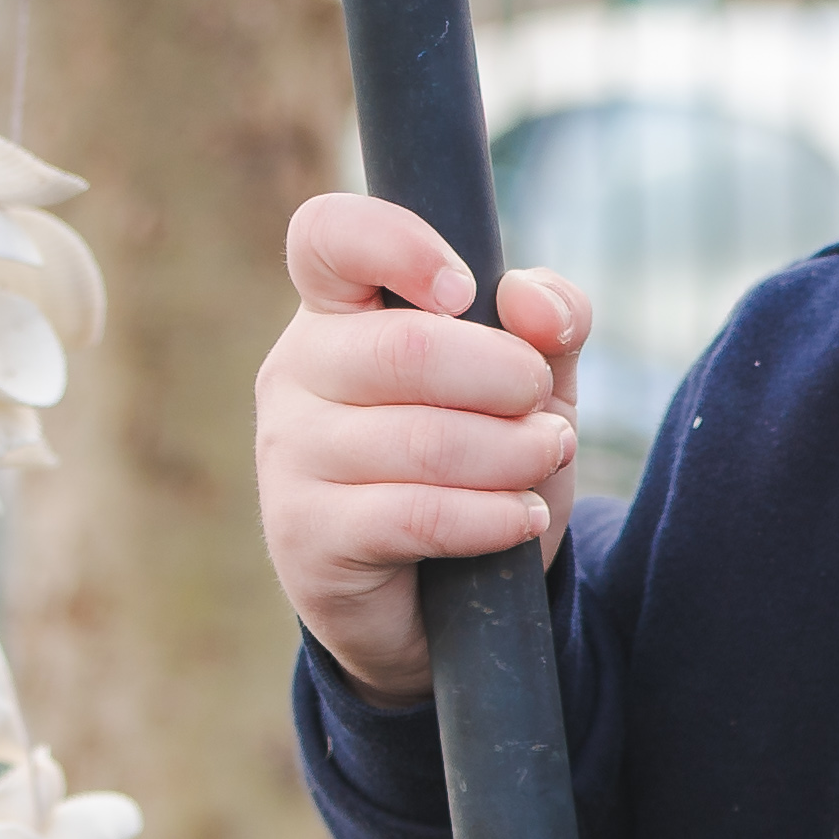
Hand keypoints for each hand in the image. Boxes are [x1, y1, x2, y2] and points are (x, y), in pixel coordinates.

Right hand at [257, 192, 596, 703]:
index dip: (401, 245)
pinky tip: (522, 519)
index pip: (328, 235)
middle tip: (547, 414)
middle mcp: (298, 370)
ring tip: (544, 463)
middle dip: (509, 380)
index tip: (466, 291)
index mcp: (339, 310)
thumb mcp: (527, 388)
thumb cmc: (475, 467)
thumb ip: (546, 326)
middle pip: (407, 348)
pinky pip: (416, 514)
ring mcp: (291, 452)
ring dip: (515, 456)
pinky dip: (493, 517)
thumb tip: (531, 301)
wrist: (434, 603)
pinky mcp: (307, 532)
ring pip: (423, 440)